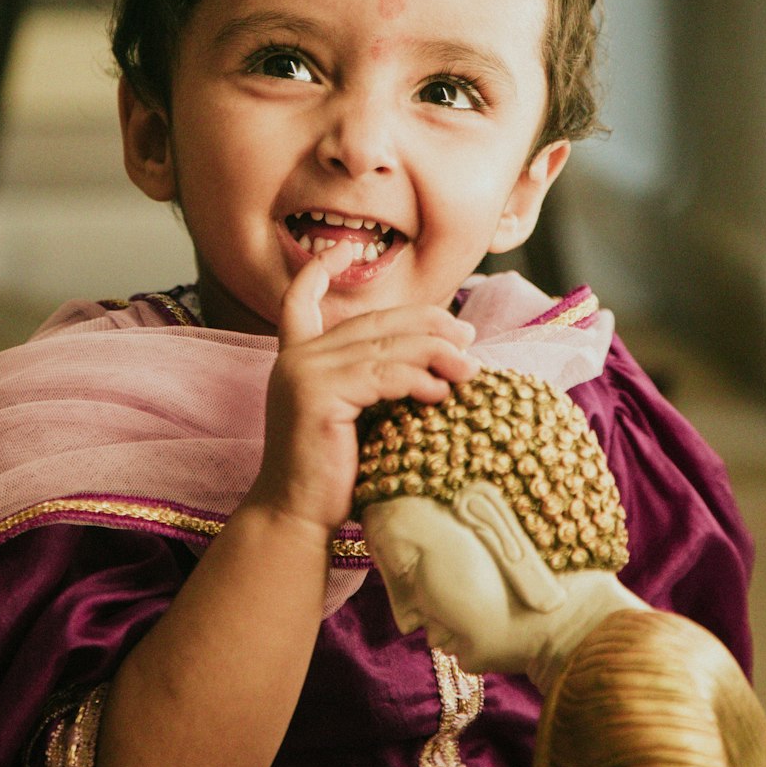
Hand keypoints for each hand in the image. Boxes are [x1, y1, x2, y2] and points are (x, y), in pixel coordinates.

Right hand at [247, 246, 477, 533]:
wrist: (296, 516)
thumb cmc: (332, 473)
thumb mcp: (355, 413)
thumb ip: (376, 379)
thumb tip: (441, 356)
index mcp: (297, 357)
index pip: (299, 299)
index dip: (319, 271)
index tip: (344, 250)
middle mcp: (296, 357)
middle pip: (373, 323)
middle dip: (427, 325)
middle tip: (467, 339)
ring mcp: (303, 372)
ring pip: (385, 346)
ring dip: (436, 354)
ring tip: (469, 370)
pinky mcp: (317, 394)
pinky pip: (383, 375)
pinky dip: (419, 380)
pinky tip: (442, 393)